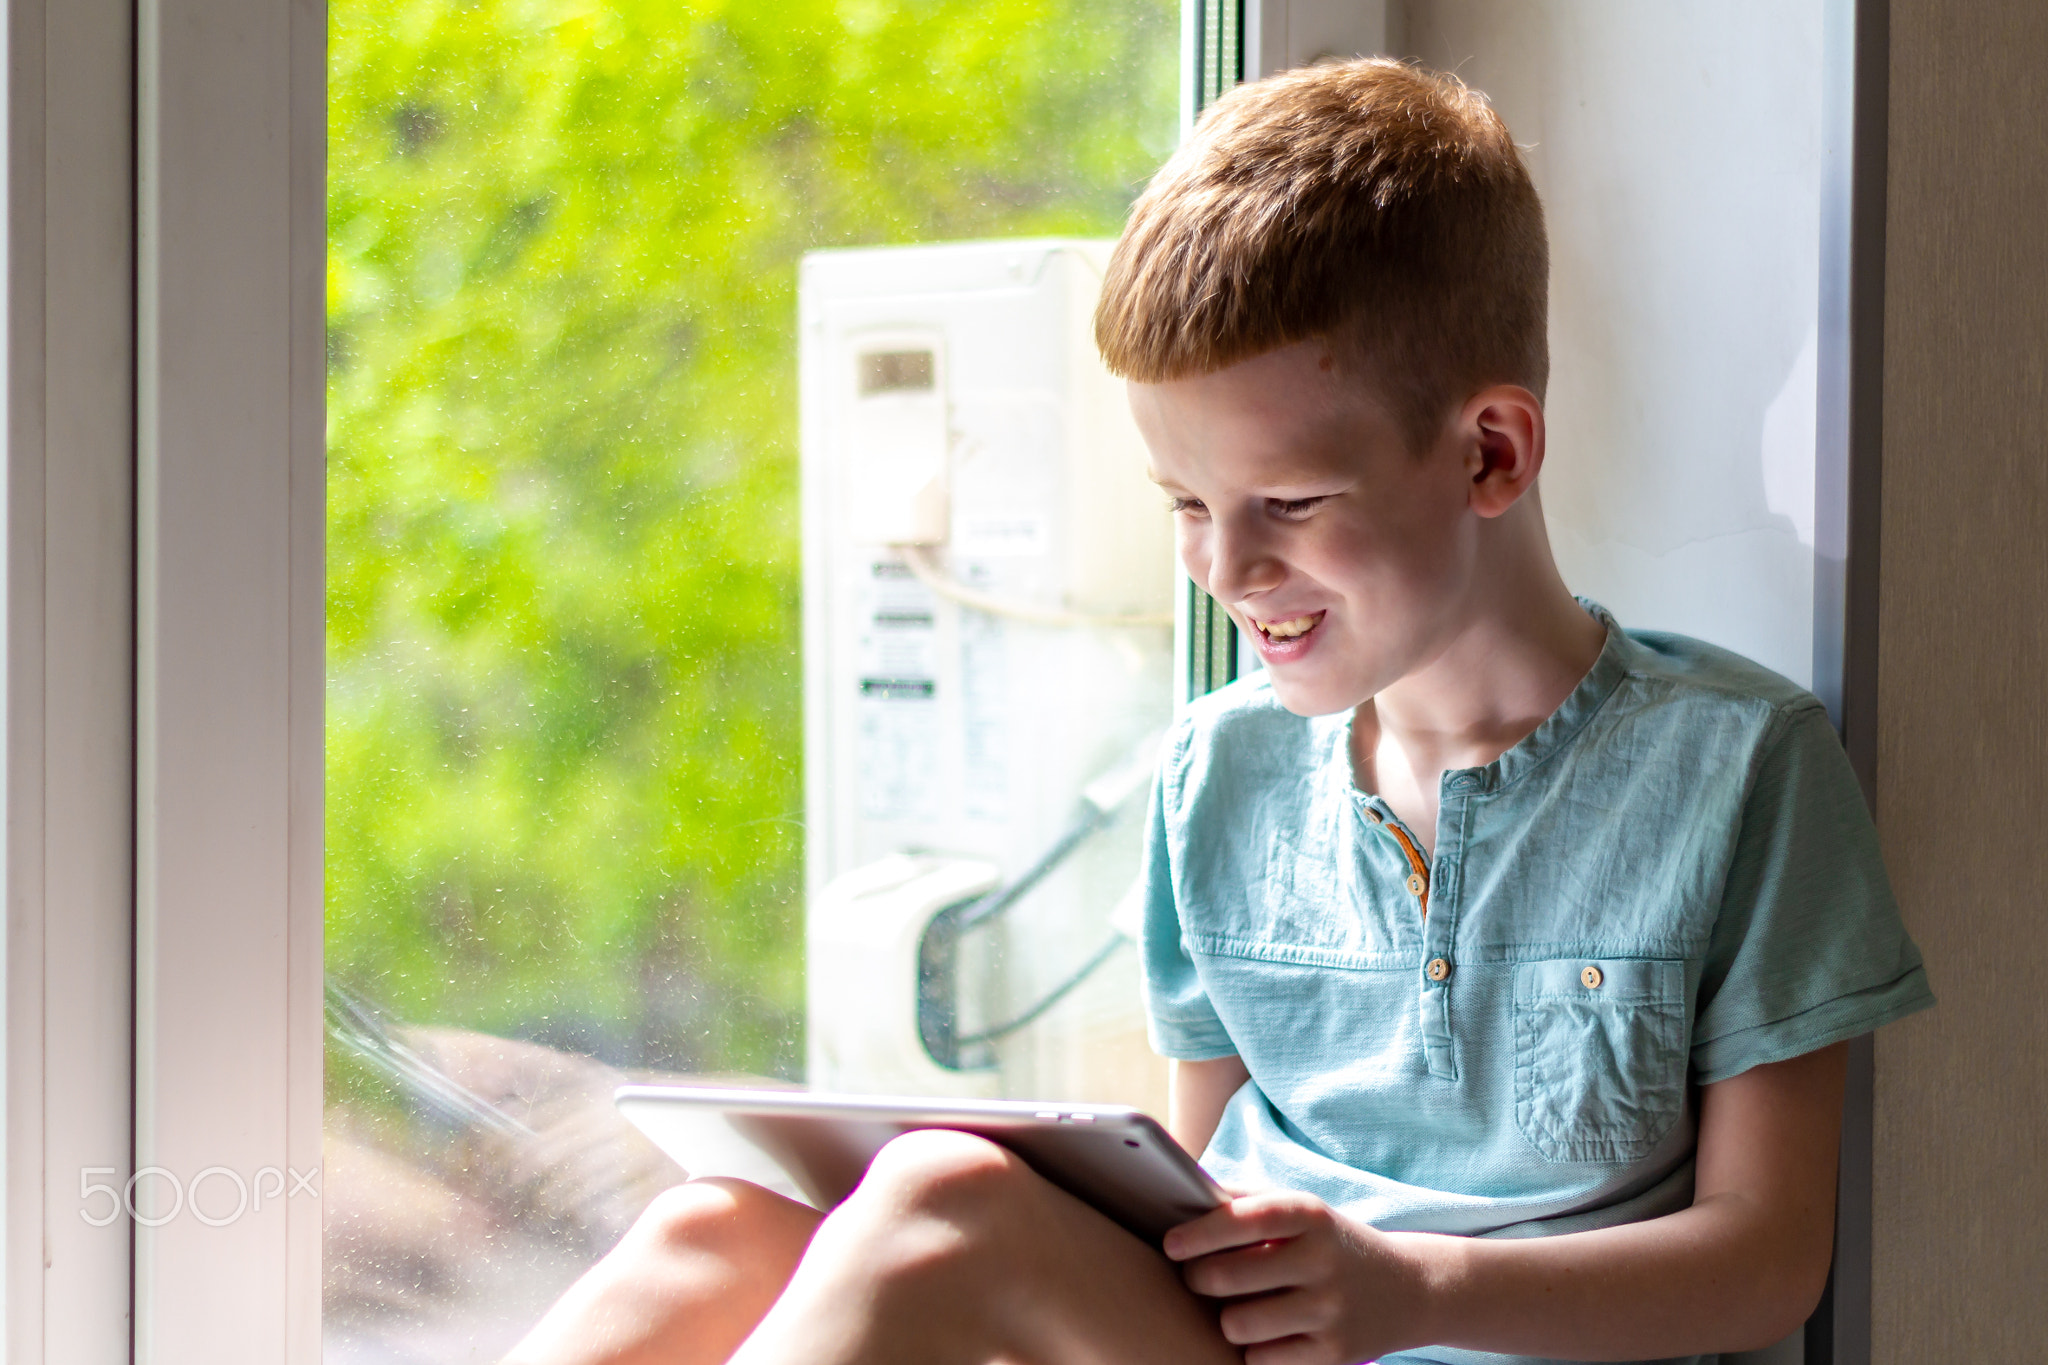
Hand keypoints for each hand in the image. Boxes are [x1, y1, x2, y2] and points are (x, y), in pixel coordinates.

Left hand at [1163, 1189, 1429, 1364]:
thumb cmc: (1330, 1244)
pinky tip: (1265, 1332)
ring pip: (1238, 1323)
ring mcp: (1330, 1309)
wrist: (1407, 1288)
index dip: (1202, 1231)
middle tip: (1197, 1277)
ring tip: (1236, 1307)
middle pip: (1229, 1277)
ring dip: (1226, 1318)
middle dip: (1199, 1279)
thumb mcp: (1301, 1210)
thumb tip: (1182, 1195)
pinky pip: (1261, 1359)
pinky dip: (1253, 1348)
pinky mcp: (1333, 1353)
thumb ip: (1245, 1199)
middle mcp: (1321, 1260)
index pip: (1247, 1218)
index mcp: (1310, 1215)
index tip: (1171, 1244)